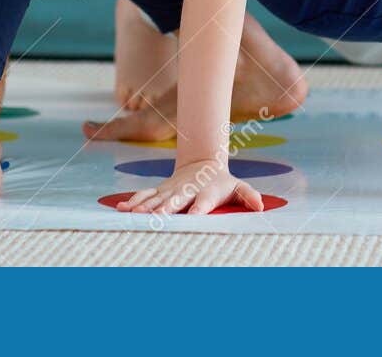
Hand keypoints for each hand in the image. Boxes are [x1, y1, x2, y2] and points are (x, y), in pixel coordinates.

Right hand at [116, 158, 262, 216]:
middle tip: (158, 218)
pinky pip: (144, 195)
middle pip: (176, 200)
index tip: (196, 216)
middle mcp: (186, 190)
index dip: (200, 208)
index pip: (204, 200)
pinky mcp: (159, 190)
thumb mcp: (238, 187)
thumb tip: (261, 206)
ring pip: (156, 198)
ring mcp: (170, 190)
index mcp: (206, 191)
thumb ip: (249, 196)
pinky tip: (120, 209)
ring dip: (145, 206)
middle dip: (167, 208)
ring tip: (133, 215)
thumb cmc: (222, 183)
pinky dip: (132, 201)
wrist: (203, 163)